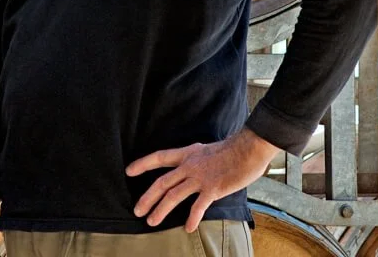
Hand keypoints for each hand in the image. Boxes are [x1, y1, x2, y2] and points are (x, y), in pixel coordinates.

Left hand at [126, 128, 277, 231]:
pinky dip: (192, 218)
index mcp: (187, 153)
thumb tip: (189, 170)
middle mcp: (189, 165)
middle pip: (162, 182)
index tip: (129, 171)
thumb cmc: (232, 150)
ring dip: (161, 210)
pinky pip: (198, 206)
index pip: (159, 157)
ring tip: (151, 221)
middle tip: (137, 210)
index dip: (143, 164)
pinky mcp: (213, 189)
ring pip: (173, 195)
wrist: (248, 149)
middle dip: (147, 197)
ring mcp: (200, 177)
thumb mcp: (206, 150)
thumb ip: (195, 160)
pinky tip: (187, 227)